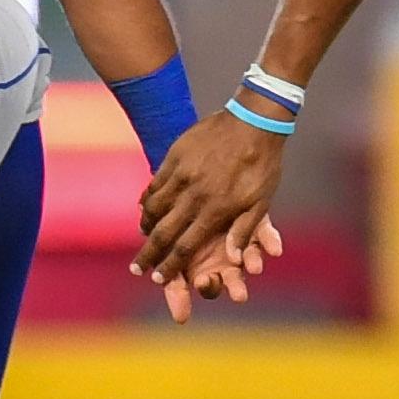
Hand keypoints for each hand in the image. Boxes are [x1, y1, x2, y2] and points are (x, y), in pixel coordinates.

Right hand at [134, 113, 287, 309]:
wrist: (254, 120)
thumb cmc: (262, 165)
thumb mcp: (261, 201)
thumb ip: (245, 230)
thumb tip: (234, 259)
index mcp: (216, 210)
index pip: (186, 246)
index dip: (170, 266)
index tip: (158, 278)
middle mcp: (194, 195)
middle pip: (163, 232)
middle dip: (148, 254)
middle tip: (137, 268)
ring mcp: (182, 174)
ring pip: (154, 208)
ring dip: (145, 227)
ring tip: (142, 237)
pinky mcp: (175, 156)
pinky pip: (154, 183)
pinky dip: (147, 199)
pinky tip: (144, 207)